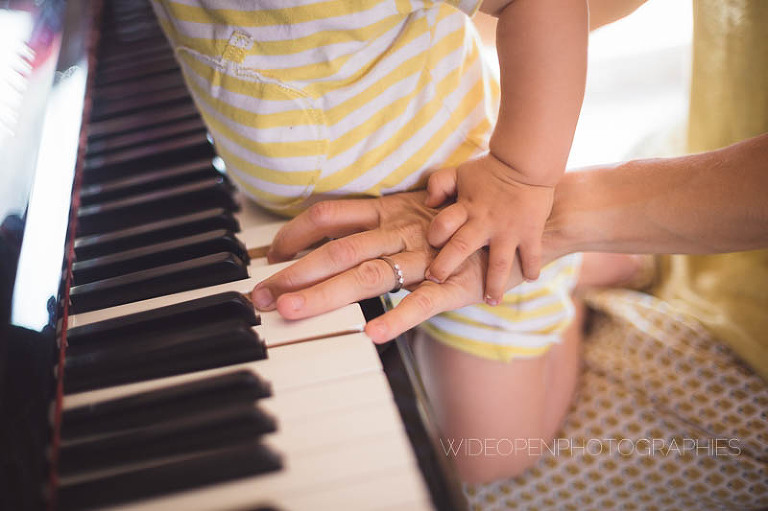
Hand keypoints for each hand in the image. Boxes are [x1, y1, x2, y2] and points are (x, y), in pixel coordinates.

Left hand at [250, 192, 526, 342]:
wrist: (517, 215)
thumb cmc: (458, 218)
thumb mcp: (411, 210)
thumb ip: (375, 220)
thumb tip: (330, 231)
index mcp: (388, 211)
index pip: (330, 216)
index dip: (295, 234)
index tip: (270, 256)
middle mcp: (400, 231)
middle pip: (338, 249)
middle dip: (294, 273)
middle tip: (260, 296)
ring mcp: (425, 258)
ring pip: (370, 274)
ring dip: (327, 294)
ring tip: (293, 312)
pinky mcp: (453, 285)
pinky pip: (423, 302)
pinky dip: (397, 318)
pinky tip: (370, 334)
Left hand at [424, 153, 553, 304]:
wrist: (527, 161)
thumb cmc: (490, 170)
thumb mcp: (460, 173)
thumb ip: (439, 185)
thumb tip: (427, 202)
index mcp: (465, 208)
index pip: (441, 225)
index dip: (434, 236)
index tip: (431, 248)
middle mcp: (484, 223)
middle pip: (460, 248)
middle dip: (445, 267)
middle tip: (437, 282)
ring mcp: (508, 230)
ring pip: (499, 263)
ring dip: (494, 284)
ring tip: (491, 300)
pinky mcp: (530, 232)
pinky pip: (531, 255)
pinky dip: (531, 269)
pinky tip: (528, 280)